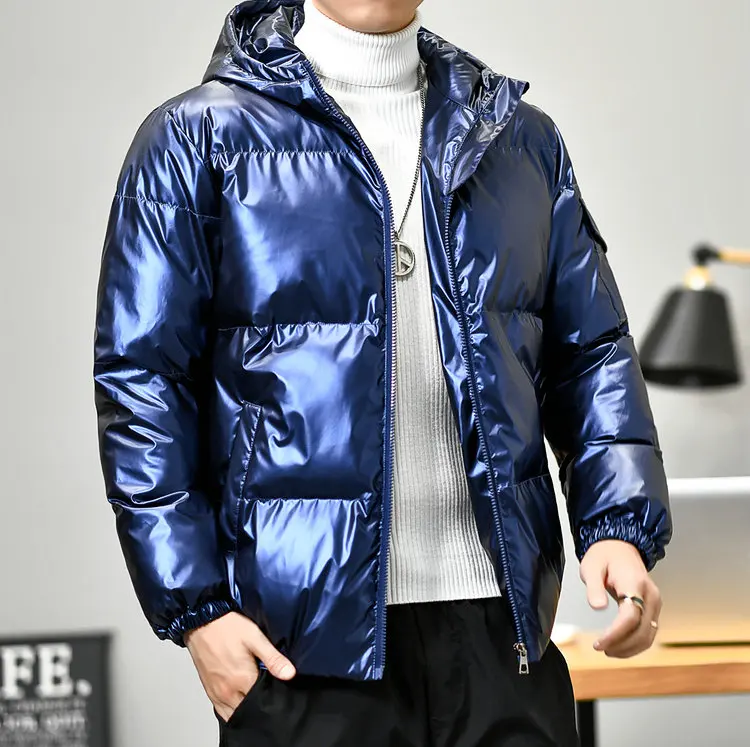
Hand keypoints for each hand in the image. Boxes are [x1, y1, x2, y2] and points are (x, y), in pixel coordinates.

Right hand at [185, 611, 295, 721]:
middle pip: (249, 710)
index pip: (262, 701)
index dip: (273, 696)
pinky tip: (239, 701)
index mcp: (242, 680)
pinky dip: (232, 711)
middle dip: (259, 705)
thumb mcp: (255, 638)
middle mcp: (228, 692)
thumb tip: (290, 674)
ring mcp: (217, 694)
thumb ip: (273, 658)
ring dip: (245, 709)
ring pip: (235, 714)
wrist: (202, 622)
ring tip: (255, 697)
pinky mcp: (209, 691)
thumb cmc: (228, 627)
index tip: (278, 690)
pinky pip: (222, 712)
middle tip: (267, 692)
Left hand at [580, 539, 661, 657]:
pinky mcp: (653, 607)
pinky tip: (620, 646)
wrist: (619, 546)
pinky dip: (636, 643)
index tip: (599, 643)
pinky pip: (649, 631)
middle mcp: (650, 594)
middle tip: (601, 648)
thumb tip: (597, 607)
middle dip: (622, 645)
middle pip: (643, 630)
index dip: (616, 634)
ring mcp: (654, 602)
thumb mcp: (591, 566)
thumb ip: (594, 587)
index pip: (630, 617)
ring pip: (649, 635)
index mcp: (634, 583)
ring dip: (630, 648)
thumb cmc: (604, 555)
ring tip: (609, 650)